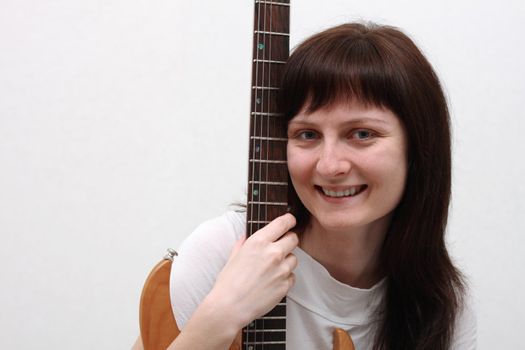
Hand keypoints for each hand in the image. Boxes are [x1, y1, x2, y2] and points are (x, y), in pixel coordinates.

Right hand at [206, 213, 298, 328]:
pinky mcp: (285, 285)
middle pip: (293, 239)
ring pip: (294, 258)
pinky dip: (285, 277)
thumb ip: (244, 243)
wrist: (230, 306)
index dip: (289, 220)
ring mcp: (281, 270)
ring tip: (272, 269)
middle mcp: (273, 253)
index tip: (290, 221)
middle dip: (288, 240)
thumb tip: (247, 237)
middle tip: (280, 247)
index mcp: (259, 242)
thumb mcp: (233, 256)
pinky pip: (292, 276)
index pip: (283, 223)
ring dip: (286, 261)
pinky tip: (272, 281)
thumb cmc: (228, 282)